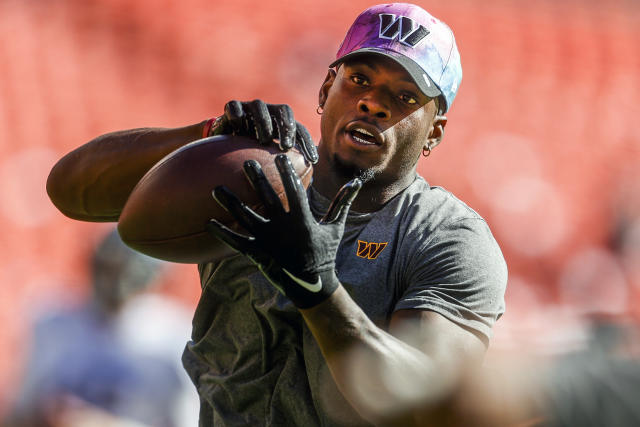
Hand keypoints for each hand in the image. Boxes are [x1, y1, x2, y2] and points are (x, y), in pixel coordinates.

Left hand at [206, 155, 360, 307]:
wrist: (311, 284)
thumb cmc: (324, 253)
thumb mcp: (335, 227)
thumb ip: (342, 203)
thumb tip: (355, 182)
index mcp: (302, 218)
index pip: (293, 189)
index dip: (287, 171)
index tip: (279, 155)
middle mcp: (282, 227)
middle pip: (266, 197)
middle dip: (256, 178)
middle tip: (246, 162)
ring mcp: (267, 240)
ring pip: (245, 217)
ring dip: (230, 203)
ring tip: (216, 189)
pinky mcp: (256, 253)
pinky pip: (235, 242)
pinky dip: (222, 233)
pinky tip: (208, 222)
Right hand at [209, 99, 317, 163]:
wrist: (225, 146)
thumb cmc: (253, 158)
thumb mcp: (271, 165)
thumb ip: (286, 171)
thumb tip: (306, 190)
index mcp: (282, 126)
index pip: (300, 130)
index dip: (307, 143)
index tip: (312, 160)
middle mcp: (269, 113)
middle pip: (283, 111)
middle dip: (287, 127)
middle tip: (286, 146)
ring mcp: (249, 109)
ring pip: (259, 107)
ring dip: (264, 121)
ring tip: (264, 139)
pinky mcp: (231, 109)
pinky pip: (233, 107)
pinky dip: (236, 113)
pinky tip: (236, 126)